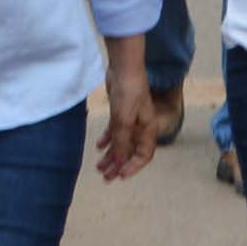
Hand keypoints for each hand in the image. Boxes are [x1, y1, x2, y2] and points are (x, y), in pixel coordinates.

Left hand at [95, 64, 155, 181]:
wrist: (124, 68)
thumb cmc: (129, 93)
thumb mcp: (124, 121)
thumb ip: (121, 142)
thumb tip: (118, 163)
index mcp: (147, 130)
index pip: (144, 155)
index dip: (133, 167)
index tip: (120, 176)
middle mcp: (140, 127)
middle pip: (130, 151)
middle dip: (118, 165)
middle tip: (105, 177)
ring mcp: (130, 119)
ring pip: (121, 143)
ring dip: (111, 155)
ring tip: (99, 166)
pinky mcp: (120, 112)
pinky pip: (115, 131)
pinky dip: (107, 139)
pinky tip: (99, 146)